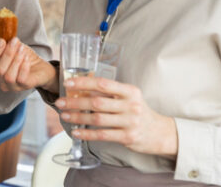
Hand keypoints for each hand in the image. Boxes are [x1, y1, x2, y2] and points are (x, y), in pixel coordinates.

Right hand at [0, 38, 57, 92]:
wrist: (40, 67)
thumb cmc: (24, 57)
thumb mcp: (15, 48)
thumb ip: (7, 44)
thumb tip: (4, 36)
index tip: (2, 40)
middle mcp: (0, 80)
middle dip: (7, 54)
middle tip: (15, 41)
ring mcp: (12, 86)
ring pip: (8, 76)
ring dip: (16, 60)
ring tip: (22, 49)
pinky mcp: (23, 87)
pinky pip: (20, 79)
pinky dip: (23, 67)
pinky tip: (26, 58)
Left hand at [56, 76, 177, 157]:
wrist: (160, 133)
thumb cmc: (138, 111)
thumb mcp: (128, 98)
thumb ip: (109, 93)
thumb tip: (81, 89)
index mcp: (130, 91)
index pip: (103, 84)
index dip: (84, 83)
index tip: (68, 83)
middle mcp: (131, 105)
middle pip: (97, 103)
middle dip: (75, 102)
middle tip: (60, 102)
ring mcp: (130, 122)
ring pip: (97, 119)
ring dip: (77, 117)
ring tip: (64, 115)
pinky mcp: (128, 137)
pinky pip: (102, 135)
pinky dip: (87, 134)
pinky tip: (75, 132)